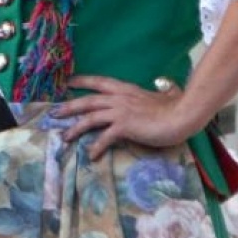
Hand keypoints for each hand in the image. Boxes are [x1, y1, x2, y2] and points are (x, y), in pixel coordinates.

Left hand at [52, 75, 197, 158]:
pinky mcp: (124, 126)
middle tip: (54, 112)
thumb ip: (163, 90)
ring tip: (65, 137)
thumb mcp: (166, 95)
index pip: (100, 82)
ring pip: (90, 118)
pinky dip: (96, 147)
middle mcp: (119, 98)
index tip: (69, 82)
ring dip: (75, 128)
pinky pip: (104, 137)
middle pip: (87, 100)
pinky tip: (91, 156)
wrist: (183, 115)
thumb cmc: (177, 106)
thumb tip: (169, 86)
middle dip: (69, 106)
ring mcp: (120, 111)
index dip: (83, 81)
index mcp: (127, 89)